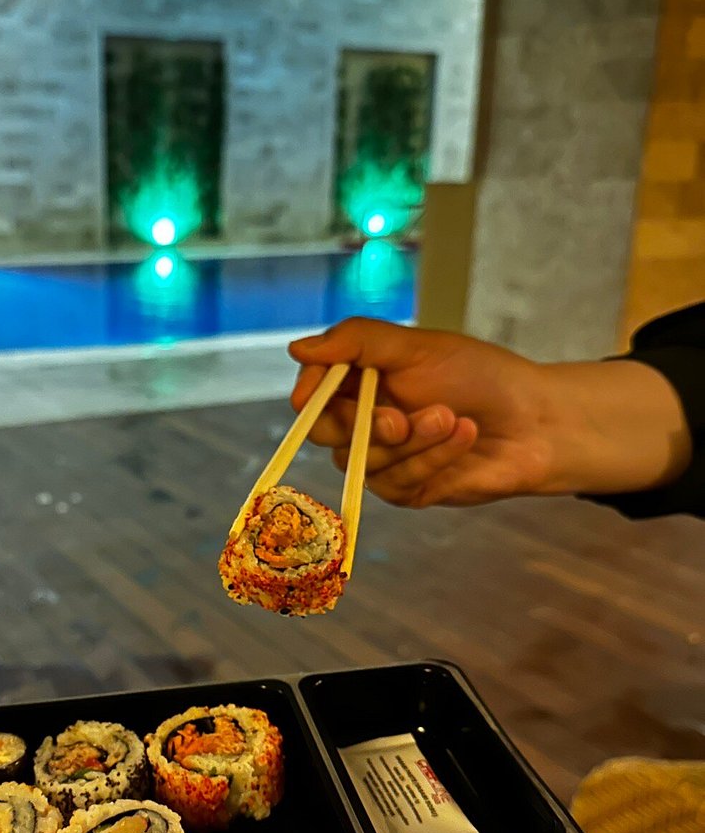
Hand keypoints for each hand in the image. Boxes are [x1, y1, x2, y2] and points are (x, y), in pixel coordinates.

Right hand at [289, 318, 691, 507]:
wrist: (536, 421)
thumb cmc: (481, 375)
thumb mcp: (418, 347)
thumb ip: (358, 342)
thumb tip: (296, 347)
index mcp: (359, 381)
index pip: (310, 392)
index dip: (313, 393)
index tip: (322, 390)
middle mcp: (363, 421)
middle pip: (325, 433)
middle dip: (365, 425)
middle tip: (402, 418)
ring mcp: (384, 459)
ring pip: (364, 461)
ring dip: (414, 441)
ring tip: (454, 418)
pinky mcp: (407, 490)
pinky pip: (398, 484)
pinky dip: (434, 459)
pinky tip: (466, 438)